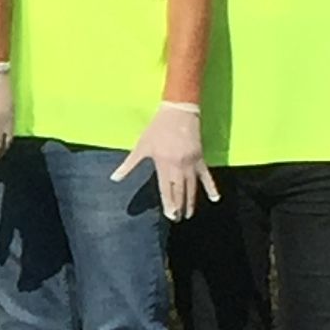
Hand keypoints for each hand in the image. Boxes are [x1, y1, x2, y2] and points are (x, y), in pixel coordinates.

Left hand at [111, 100, 218, 219]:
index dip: (169, 202)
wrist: (179, 111)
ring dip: (191, 201)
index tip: (171, 215)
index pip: (166, 188)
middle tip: (177, 219)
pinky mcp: (200, 158)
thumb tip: (114, 179)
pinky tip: (215, 199)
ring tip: (189, 214)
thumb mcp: (141, 146)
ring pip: (192, 187)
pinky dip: (211, 187)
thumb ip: (129, 165)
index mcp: (164, 164)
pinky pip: (207, 176)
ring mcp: (191, 163)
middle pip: (180, 190)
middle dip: (179, 206)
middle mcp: (179, 166)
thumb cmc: (158, 128)